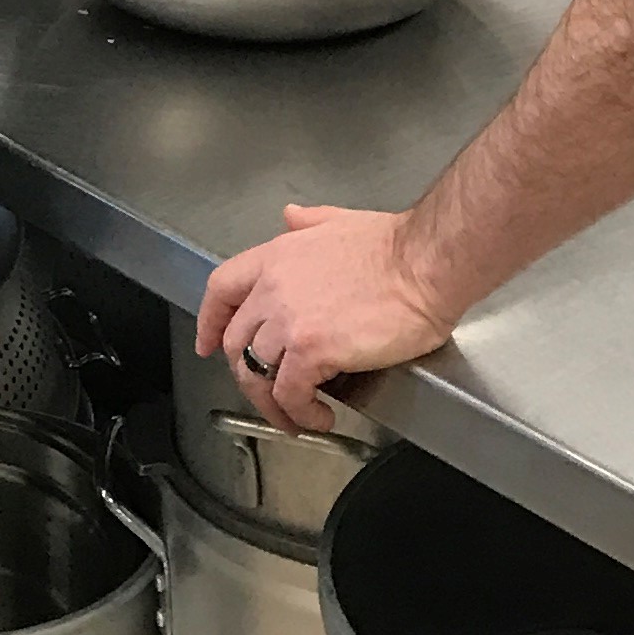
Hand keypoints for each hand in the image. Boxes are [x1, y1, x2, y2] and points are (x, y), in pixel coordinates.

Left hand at [198, 207, 456, 431]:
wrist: (426, 262)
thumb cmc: (396, 245)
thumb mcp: (340, 221)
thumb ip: (309, 222)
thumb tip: (291, 217)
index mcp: (277, 256)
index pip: (221, 289)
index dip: (210, 321)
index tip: (207, 343)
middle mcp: (273, 288)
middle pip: (235, 341)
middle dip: (246, 374)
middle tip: (268, 394)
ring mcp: (289, 320)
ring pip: (256, 373)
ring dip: (272, 403)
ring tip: (297, 417)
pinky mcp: (313, 350)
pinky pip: (290, 394)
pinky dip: (300, 413)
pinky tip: (321, 416)